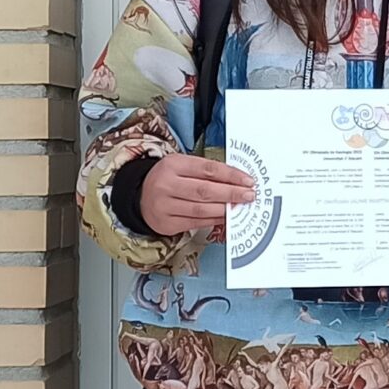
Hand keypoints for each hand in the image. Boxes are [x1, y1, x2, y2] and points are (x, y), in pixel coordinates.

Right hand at [135, 152, 255, 235]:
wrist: (139, 196)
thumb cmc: (167, 179)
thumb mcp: (182, 166)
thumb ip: (206, 171)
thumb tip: (236, 181)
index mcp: (172, 165)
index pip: (208, 169)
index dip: (231, 175)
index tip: (247, 180)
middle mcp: (166, 185)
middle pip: (205, 190)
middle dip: (231, 194)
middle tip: (249, 195)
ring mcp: (165, 206)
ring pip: (201, 209)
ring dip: (225, 209)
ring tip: (240, 207)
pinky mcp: (167, 224)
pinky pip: (196, 222)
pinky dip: (214, 220)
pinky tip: (225, 216)